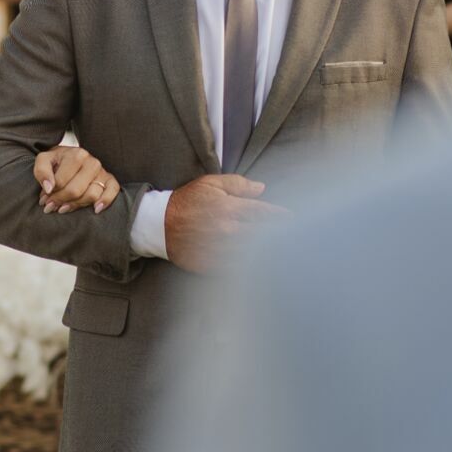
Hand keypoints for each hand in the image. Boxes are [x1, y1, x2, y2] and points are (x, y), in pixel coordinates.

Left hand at [33, 145, 122, 213]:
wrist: (70, 158)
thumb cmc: (57, 161)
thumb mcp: (44, 160)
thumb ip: (42, 171)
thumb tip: (49, 188)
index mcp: (77, 155)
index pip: (61, 182)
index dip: (50, 194)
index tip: (43, 200)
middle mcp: (92, 162)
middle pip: (75, 191)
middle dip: (60, 201)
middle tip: (50, 207)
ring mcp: (103, 171)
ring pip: (91, 195)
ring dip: (76, 206)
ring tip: (63, 208)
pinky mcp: (110, 180)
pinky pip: (113, 191)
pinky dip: (105, 201)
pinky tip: (96, 209)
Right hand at [162, 174, 284, 272]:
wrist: (159, 224)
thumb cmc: (186, 201)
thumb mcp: (210, 184)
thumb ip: (237, 184)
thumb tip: (261, 188)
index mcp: (229, 208)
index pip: (262, 213)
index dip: (280, 216)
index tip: (292, 219)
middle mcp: (227, 229)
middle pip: (261, 235)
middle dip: (279, 235)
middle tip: (293, 237)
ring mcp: (220, 249)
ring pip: (251, 254)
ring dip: (267, 253)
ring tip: (282, 254)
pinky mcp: (211, 264)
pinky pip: (235, 268)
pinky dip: (248, 268)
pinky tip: (259, 268)